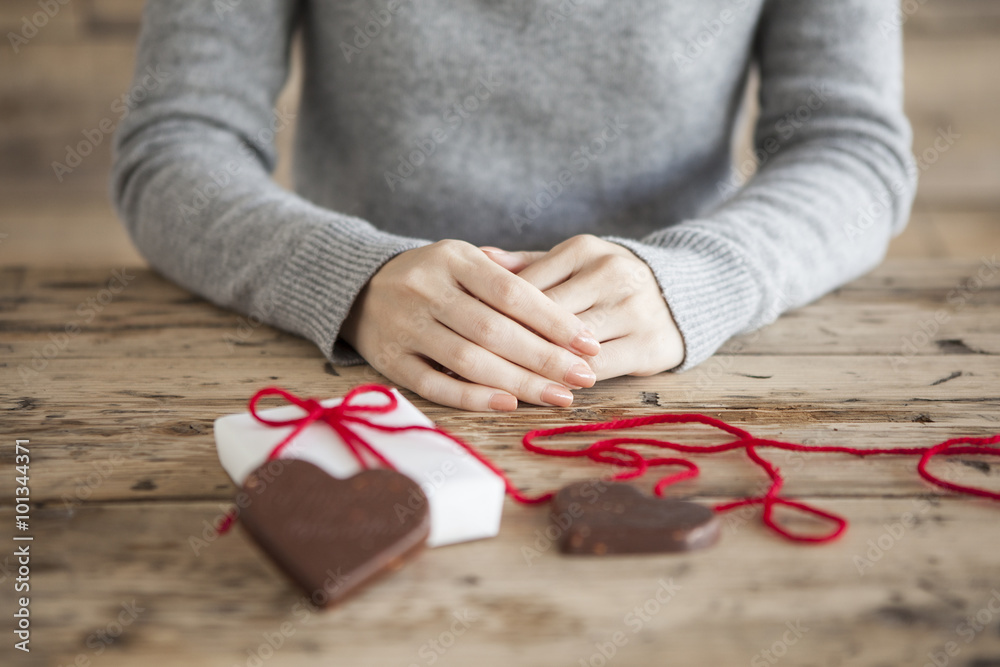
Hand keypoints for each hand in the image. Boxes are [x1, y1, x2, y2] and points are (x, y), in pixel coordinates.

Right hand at [340, 239, 600, 411]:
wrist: (358, 288)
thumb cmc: (433, 277)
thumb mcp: (464, 260)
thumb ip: (510, 278)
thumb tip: (571, 315)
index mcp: (452, 257)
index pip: (512, 292)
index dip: (554, 320)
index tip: (589, 343)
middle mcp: (426, 289)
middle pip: (494, 330)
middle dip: (545, 357)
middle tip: (584, 377)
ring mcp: (404, 326)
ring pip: (468, 360)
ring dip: (519, 382)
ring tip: (559, 397)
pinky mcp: (389, 360)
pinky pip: (434, 384)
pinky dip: (472, 397)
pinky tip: (508, 405)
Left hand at [479, 234, 683, 378]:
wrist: (683, 294)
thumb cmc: (607, 282)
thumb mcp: (572, 264)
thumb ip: (528, 264)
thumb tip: (480, 256)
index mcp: (584, 249)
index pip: (526, 287)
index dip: (491, 313)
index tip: (460, 333)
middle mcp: (612, 273)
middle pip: (545, 317)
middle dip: (506, 343)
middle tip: (466, 363)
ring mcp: (634, 308)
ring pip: (569, 346)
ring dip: (534, 368)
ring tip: (496, 382)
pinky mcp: (650, 344)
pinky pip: (597, 369)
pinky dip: (567, 382)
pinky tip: (543, 390)